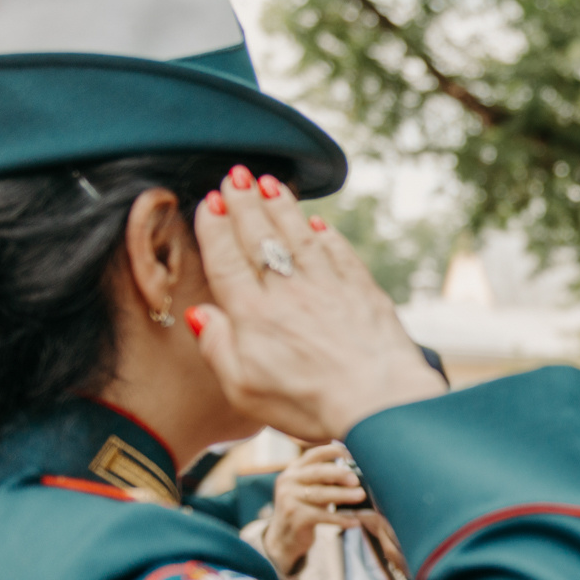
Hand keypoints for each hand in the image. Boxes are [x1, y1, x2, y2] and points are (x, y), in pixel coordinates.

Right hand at [188, 167, 443, 440]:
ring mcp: (328, 286)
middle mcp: (288, 291)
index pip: (227, 260)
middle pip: (260, 237)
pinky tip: (318, 223)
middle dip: (245, 203)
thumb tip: (200, 314)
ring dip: (282, 206)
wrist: (379, 402)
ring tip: (269, 183)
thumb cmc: (309, 404)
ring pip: (299, 235)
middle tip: (236, 176)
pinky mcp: (362, 290)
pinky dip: (326, 234)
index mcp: (253, 315)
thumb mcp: (244, 389)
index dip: (215, 228)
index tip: (210, 202)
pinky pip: (339, 252)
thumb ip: (217, 348)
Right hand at [261, 443, 363, 574]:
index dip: (334, 451)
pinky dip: (340, 519)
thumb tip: (356, 471)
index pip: (314, 455)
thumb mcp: (311, 490)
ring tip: (361, 495)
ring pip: (320, 494)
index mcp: (293, 470)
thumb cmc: (304, 509)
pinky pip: (322, 516)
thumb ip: (326, 479)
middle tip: (356, 479)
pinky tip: (355, 521)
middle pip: (317, 472)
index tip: (353, 454)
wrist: (284, 537)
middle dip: (340, 473)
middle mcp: (288, 481)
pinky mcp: (295, 517)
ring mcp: (289, 499)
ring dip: (343, 495)